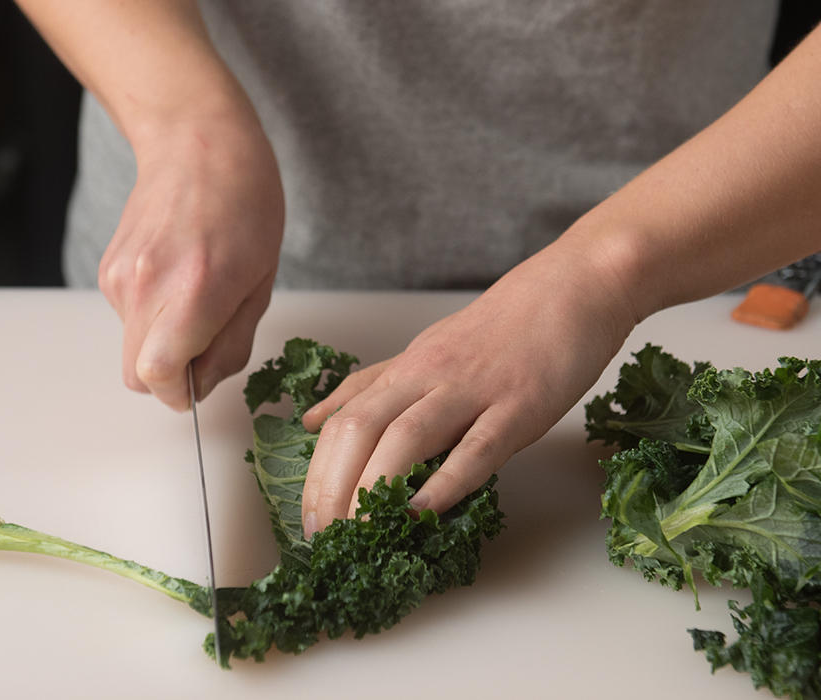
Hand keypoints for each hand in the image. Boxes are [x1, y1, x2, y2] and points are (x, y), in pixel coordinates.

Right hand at [98, 109, 283, 409]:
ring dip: (163, 341)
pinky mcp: (107, 270)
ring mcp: (119, 277)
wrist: (196, 141)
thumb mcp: (261, 282)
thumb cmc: (245, 203)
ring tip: (196, 294)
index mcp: (195, 290)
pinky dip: (151, 315)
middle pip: (136, 375)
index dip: (180, 393)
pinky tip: (176, 276)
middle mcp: (147, 285)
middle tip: (205, 343)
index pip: (159, 376)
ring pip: (132, 347)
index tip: (198, 385)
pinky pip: (128, 318)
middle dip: (170, 375)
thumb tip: (201, 384)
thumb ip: (231, 343)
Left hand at [299, 239, 637, 535]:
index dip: (317, 474)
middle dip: (332, 488)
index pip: (341, 423)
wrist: (573, 287)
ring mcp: (474, 391)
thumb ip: (373, 386)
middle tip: (323, 536)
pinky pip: (478, 446)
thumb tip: (315, 418)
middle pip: (360, 430)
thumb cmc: (503, 326)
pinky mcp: (520, 405)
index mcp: (406, 370)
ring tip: (360, 531)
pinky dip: (447, 481)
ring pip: (406, 436)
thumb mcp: (425, 350)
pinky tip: (424, 511)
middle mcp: (428, 377)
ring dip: (375, 487)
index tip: (307, 519)